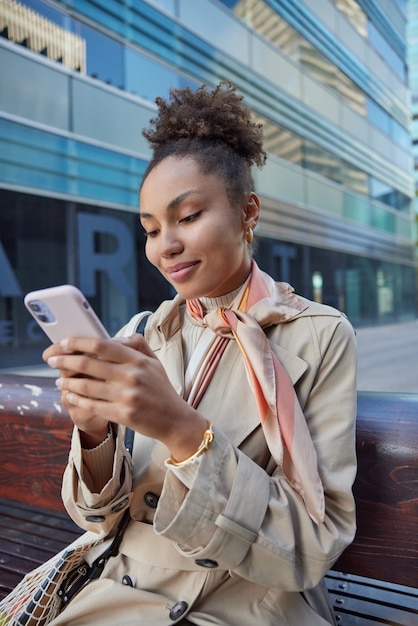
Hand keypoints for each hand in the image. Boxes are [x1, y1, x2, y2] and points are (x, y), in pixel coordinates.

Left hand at [43, 336, 206, 459]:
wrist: (174, 419)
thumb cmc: (161, 389)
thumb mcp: (154, 361)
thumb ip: (135, 344)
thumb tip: (111, 338)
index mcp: (138, 360)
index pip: (102, 345)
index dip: (78, 342)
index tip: (63, 342)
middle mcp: (132, 376)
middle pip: (89, 364)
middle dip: (65, 360)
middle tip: (52, 360)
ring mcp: (127, 396)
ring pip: (87, 386)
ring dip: (68, 382)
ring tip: (60, 380)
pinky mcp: (123, 414)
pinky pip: (92, 405)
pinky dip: (77, 399)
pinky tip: (70, 395)